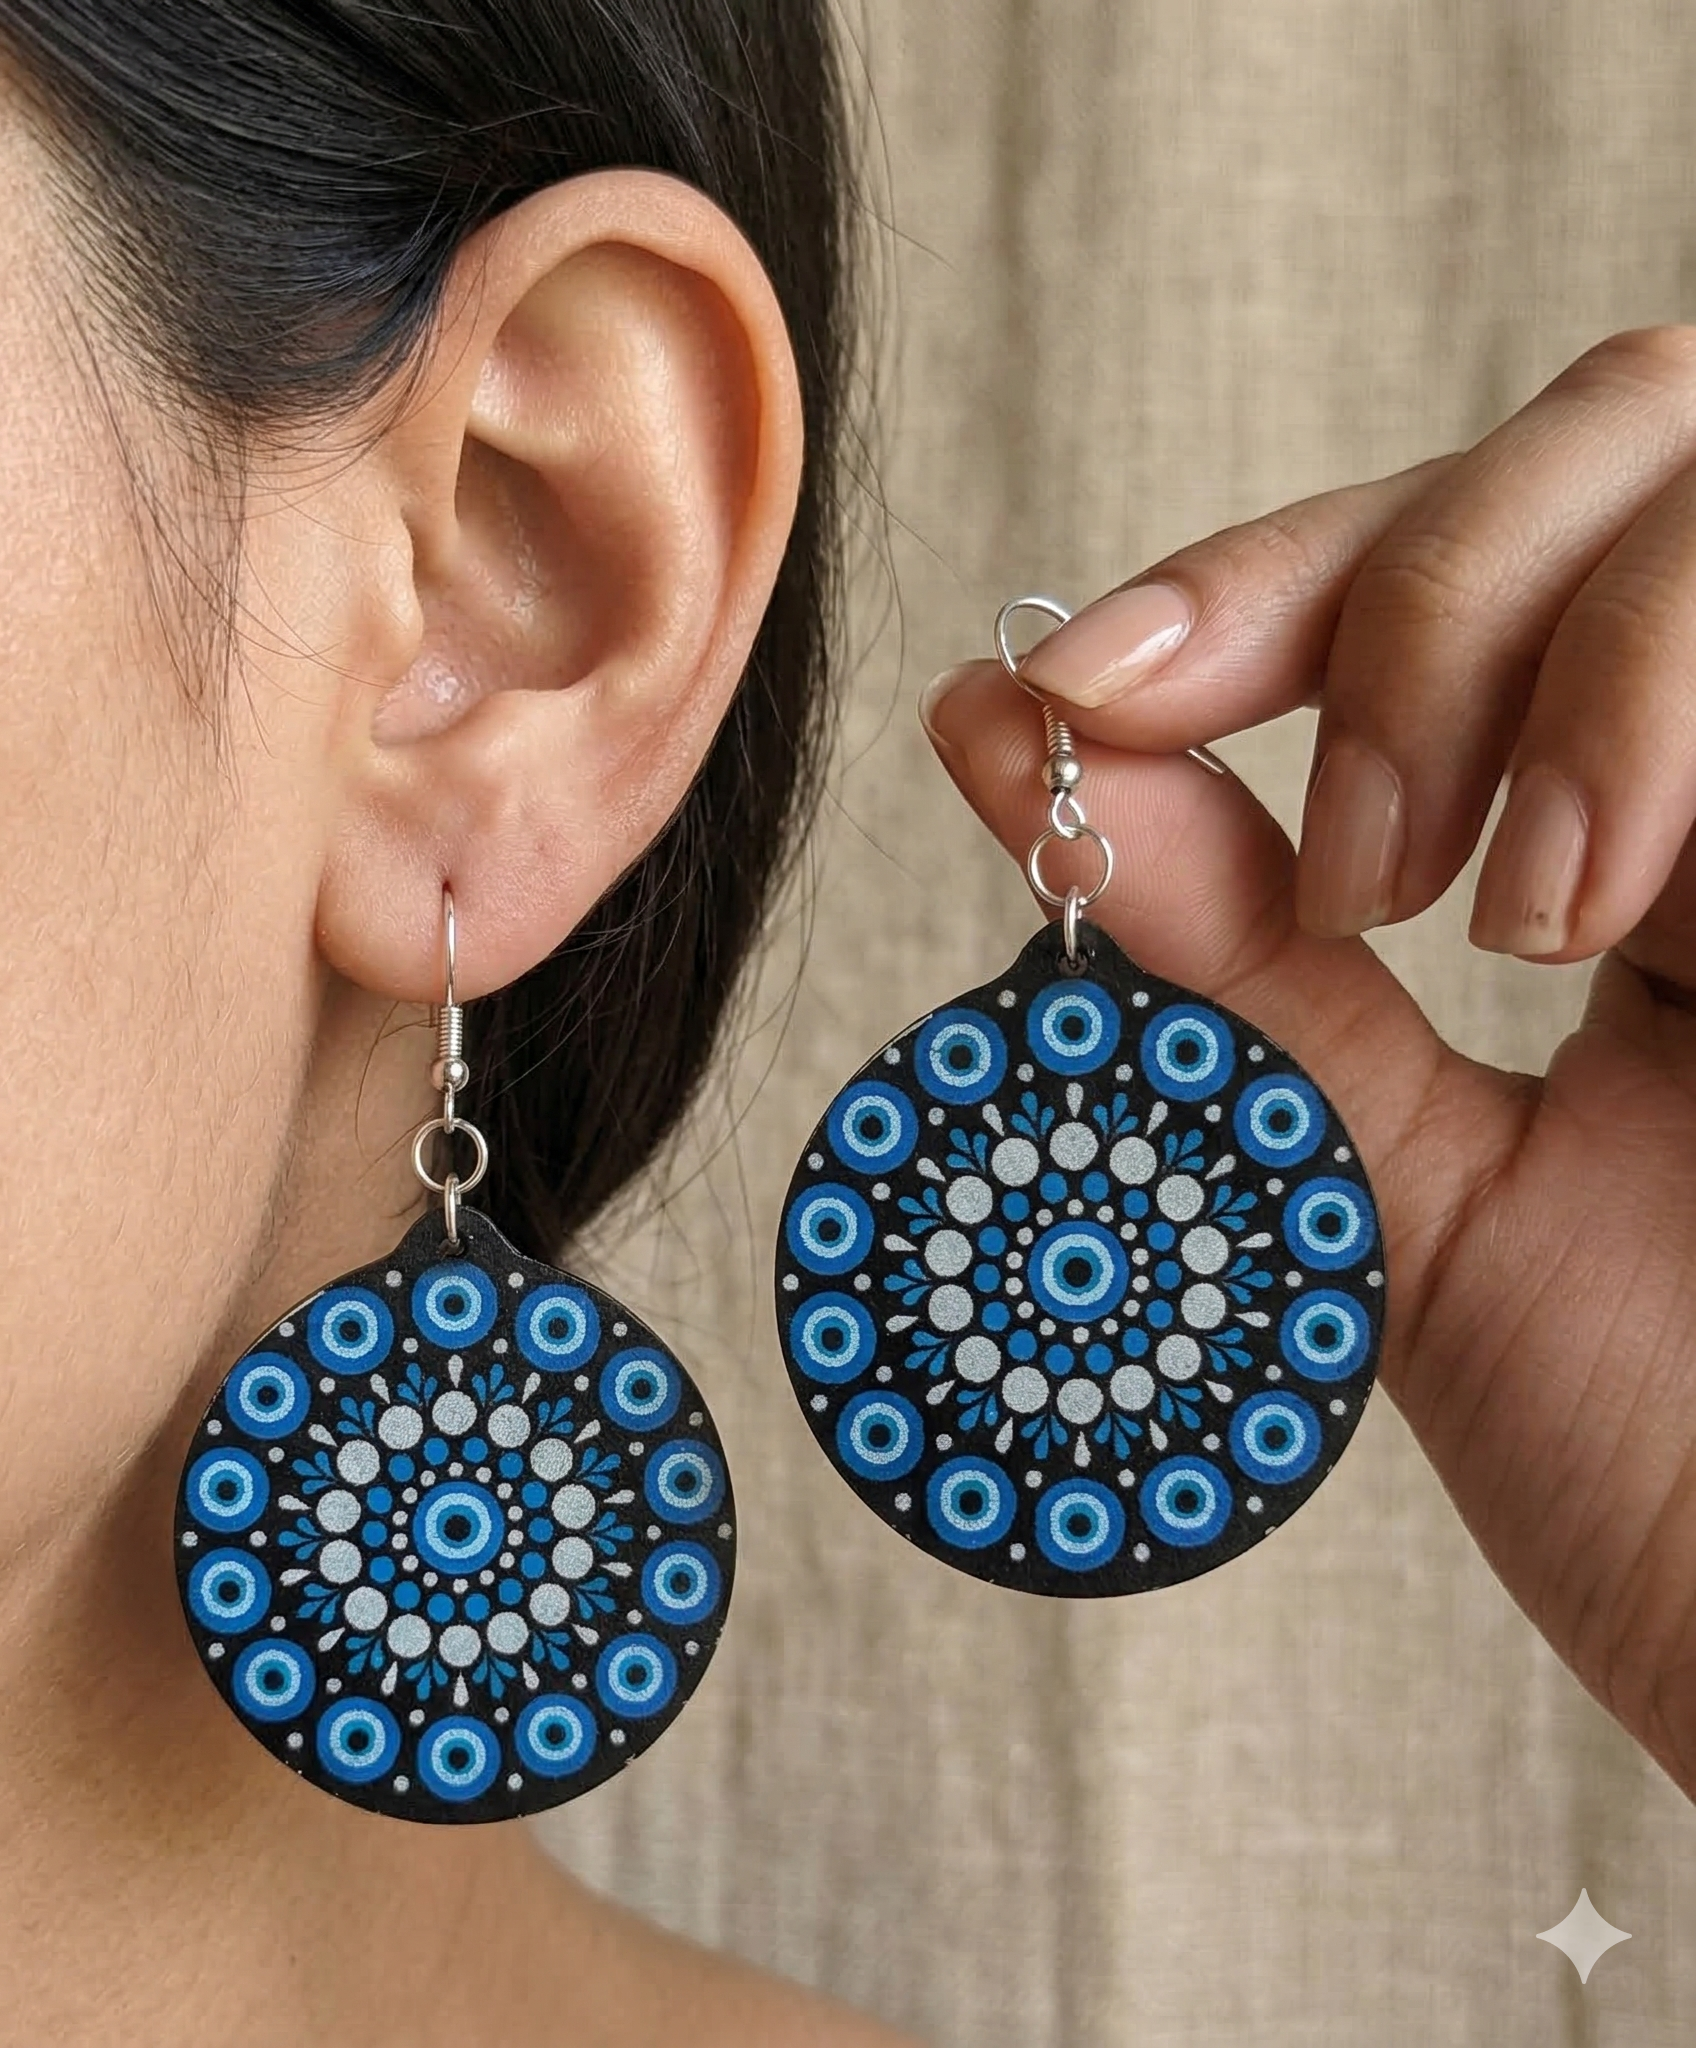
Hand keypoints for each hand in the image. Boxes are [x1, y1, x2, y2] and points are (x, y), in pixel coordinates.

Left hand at [918, 326, 1695, 1798]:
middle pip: (1600, 425)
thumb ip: (1234, 964)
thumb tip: (1011, 747)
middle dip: (1405, 594)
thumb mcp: (1389, 1187)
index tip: (1072, 694)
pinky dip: (1668, 705)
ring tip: (1498, 917)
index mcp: (1636, 830)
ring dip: (1553, 653)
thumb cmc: (1665, 1452)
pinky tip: (1612, 913)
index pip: (1438, 559)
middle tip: (1353, 863)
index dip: (1251, 581)